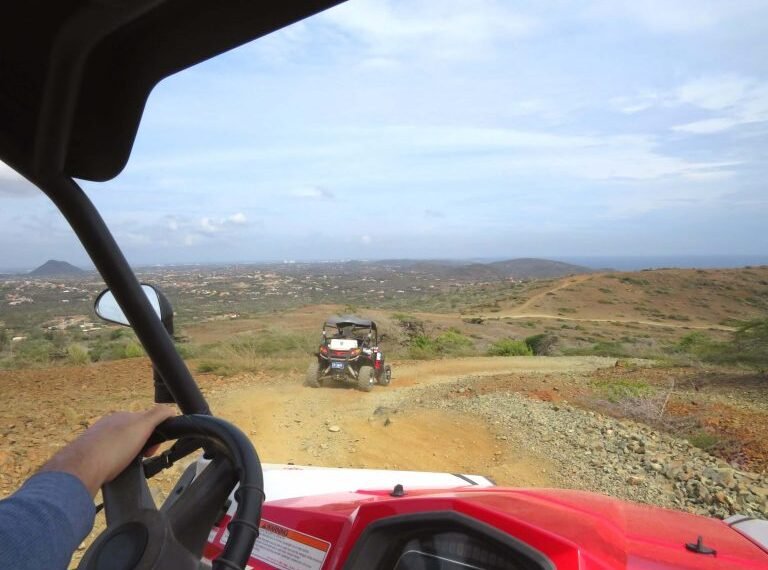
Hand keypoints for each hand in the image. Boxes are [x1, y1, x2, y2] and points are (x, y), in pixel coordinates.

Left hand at [41, 406, 175, 496]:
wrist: (81, 468)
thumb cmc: (113, 447)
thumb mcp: (142, 426)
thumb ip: (158, 415)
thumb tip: (170, 409)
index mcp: (121, 417)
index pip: (145, 420)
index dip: (154, 434)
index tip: (153, 449)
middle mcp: (108, 425)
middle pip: (132, 433)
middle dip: (141, 444)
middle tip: (142, 457)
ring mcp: (96, 439)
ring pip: (119, 445)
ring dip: (128, 454)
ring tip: (126, 465)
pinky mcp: (88, 455)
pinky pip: (107, 456)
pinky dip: (114, 462)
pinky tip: (113, 469)